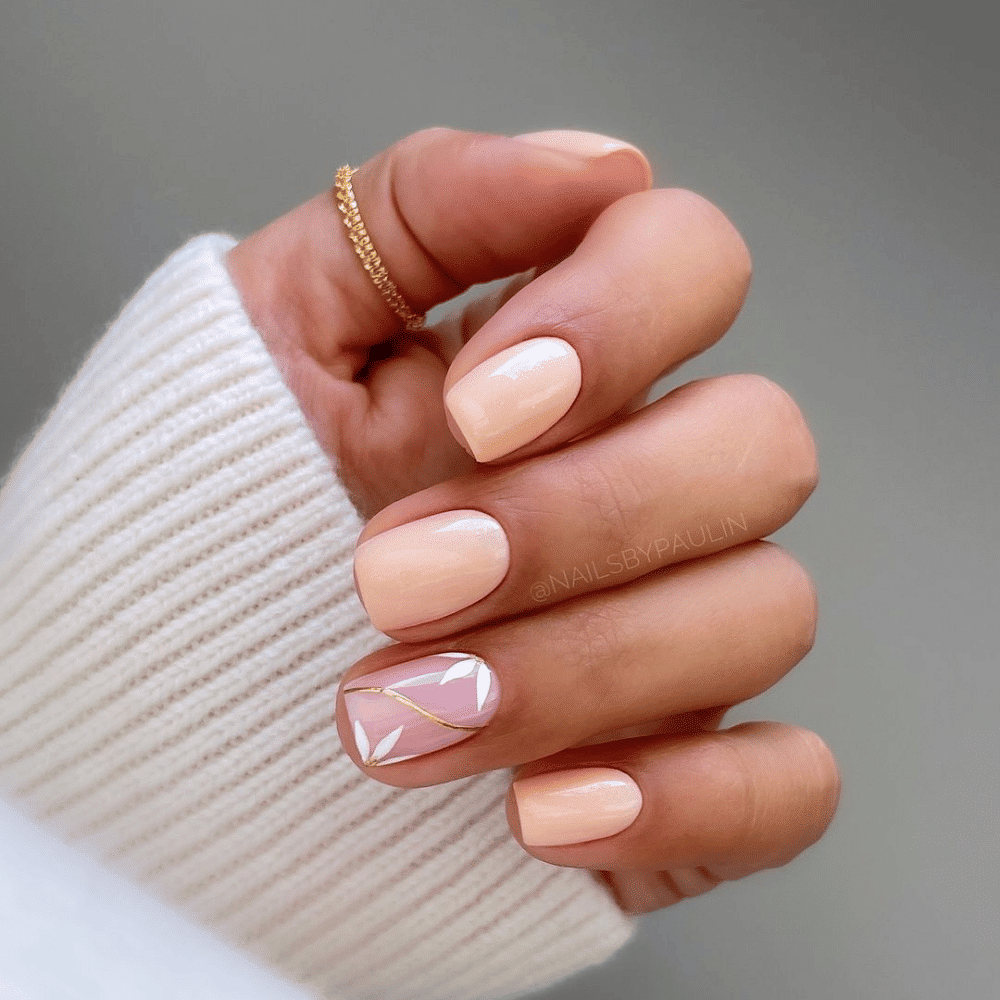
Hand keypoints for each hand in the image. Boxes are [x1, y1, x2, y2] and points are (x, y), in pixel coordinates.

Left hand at [226, 127, 839, 913]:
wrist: (183, 700)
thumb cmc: (227, 505)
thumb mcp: (285, 327)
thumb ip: (425, 215)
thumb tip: (595, 168)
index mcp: (567, 365)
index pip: (696, 262)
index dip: (618, 318)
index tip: (474, 410)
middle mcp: (649, 487)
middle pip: (755, 450)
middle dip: (577, 521)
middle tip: (390, 581)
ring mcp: (677, 635)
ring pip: (763, 614)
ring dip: (577, 671)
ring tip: (391, 724)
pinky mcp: (677, 778)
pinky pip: (785, 786)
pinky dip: (688, 801)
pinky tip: (540, 814)